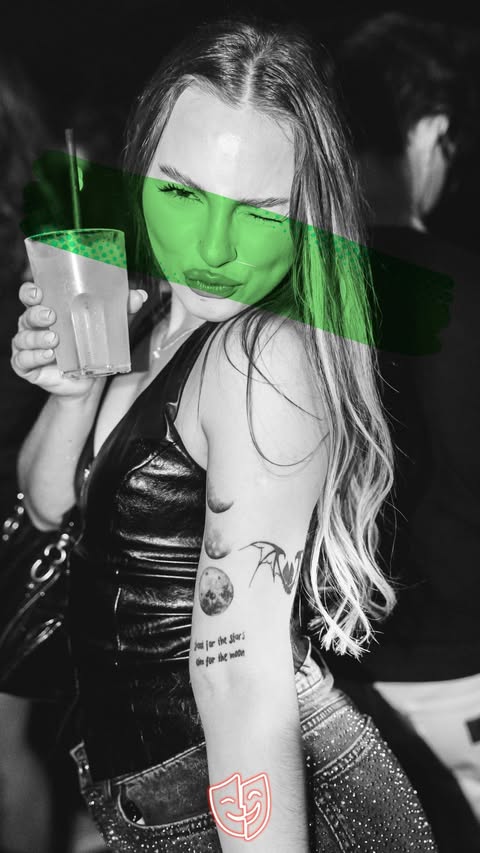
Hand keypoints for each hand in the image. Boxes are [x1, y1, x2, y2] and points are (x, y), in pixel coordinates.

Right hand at [11, 282, 147, 398]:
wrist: (87, 382)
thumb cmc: (90, 347)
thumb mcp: (106, 326)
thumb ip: (120, 309)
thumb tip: (139, 295)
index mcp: (48, 310)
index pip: (31, 296)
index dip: (29, 292)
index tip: (38, 292)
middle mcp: (34, 326)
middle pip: (27, 315)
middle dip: (36, 314)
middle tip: (51, 316)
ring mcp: (28, 347)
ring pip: (24, 338)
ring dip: (36, 338)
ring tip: (54, 340)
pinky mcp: (28, 366)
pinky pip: (23, 360)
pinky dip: (33, 357)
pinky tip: (47, 355)